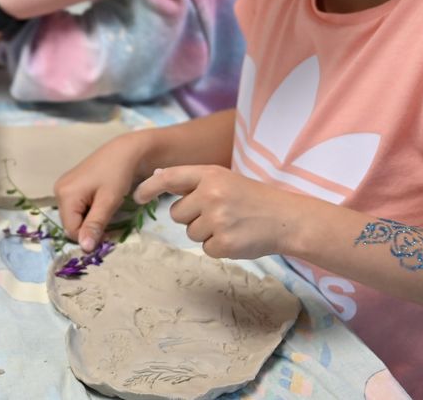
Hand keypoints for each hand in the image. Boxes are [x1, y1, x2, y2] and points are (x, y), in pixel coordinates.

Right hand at [55, 131, 153, 251]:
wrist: (124, 151)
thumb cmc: (118, 174)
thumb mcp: (108, 202)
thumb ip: (95, 225)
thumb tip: (84, 248)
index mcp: (65, 195)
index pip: (71, 230)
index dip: (89, 235)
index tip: (108, 231)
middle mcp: (59, 190)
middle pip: (70, 223)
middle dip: (88, 226)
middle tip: (108, 216)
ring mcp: (63, 187)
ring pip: (73, 216)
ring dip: (89, 218)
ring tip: (105, 207)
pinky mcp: (69, 185)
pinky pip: (75, 207)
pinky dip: (88, 210)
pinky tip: (100, 200)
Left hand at [133, 165, 298, 259]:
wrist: (285, 218)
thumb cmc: (251, 198)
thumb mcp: (224, 179)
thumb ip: (193, 181)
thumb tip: (157, 177)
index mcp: (211, 174)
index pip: (170, 177)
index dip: (150, 187)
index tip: (138, 195)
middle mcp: (211, 194)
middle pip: (177, 213)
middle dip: (192, 216)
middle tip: (219, 213)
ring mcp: (217, 219)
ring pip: (190, 233)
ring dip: (206, 232)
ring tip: (230, 224)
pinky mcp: (224, 243)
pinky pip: (205, 249)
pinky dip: (218, 247)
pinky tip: (235, 237)